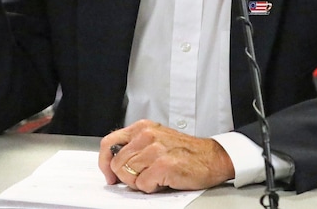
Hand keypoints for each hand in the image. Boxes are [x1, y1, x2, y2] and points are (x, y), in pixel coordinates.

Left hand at [98, 120, 234, 192]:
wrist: (212, 157)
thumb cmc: (185, 151)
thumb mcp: (156, 139)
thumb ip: (135, 146)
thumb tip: (112, 163)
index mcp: (143, 127)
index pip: (108, 143)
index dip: (104, 162)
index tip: (109, 175)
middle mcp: (147, 135)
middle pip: (116, 164)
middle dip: (126, 176)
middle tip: (142, 177)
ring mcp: (156, 149)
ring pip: (128, 175)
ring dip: (140, 182)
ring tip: (155, 176)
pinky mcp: (164, 164)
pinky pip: (143, 185)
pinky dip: (151, 187)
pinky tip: (163, 180)